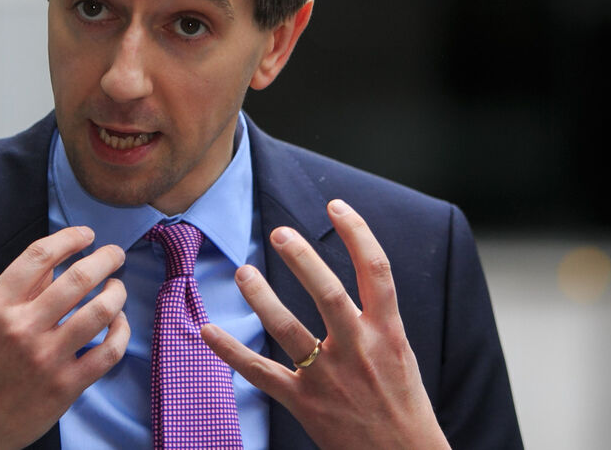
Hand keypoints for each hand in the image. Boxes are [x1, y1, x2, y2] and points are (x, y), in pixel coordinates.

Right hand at [0, 226, 129, 449]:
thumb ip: (20, 290)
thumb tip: (60, 259)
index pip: (39, 255)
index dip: (70, 238)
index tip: (86, 234)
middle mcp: (21, 328)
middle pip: (78, 278)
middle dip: (105, 258)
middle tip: (115, 254)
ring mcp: (46, 358)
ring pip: (100, 312)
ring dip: (116, 293)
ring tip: (116, 287)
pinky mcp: (66, 386)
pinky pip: (108, 351)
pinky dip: (121, 332)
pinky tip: (118, 323)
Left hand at [202, 199, 448, 448]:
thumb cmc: (403, 406)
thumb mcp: (401, 354)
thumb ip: (376, 319)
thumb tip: (356, 278)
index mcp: (388, 333)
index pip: (377, 270)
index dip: (358, 232)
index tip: (336, 205)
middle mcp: (359, 350)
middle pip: (329, 292)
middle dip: (302, 259)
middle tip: (278, 233)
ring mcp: (329, 377)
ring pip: (288, 329)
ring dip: (261, 297)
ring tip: (242, 272)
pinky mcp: (305, 404)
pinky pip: (260, 372)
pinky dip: (230, 351)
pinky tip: (207, 331)